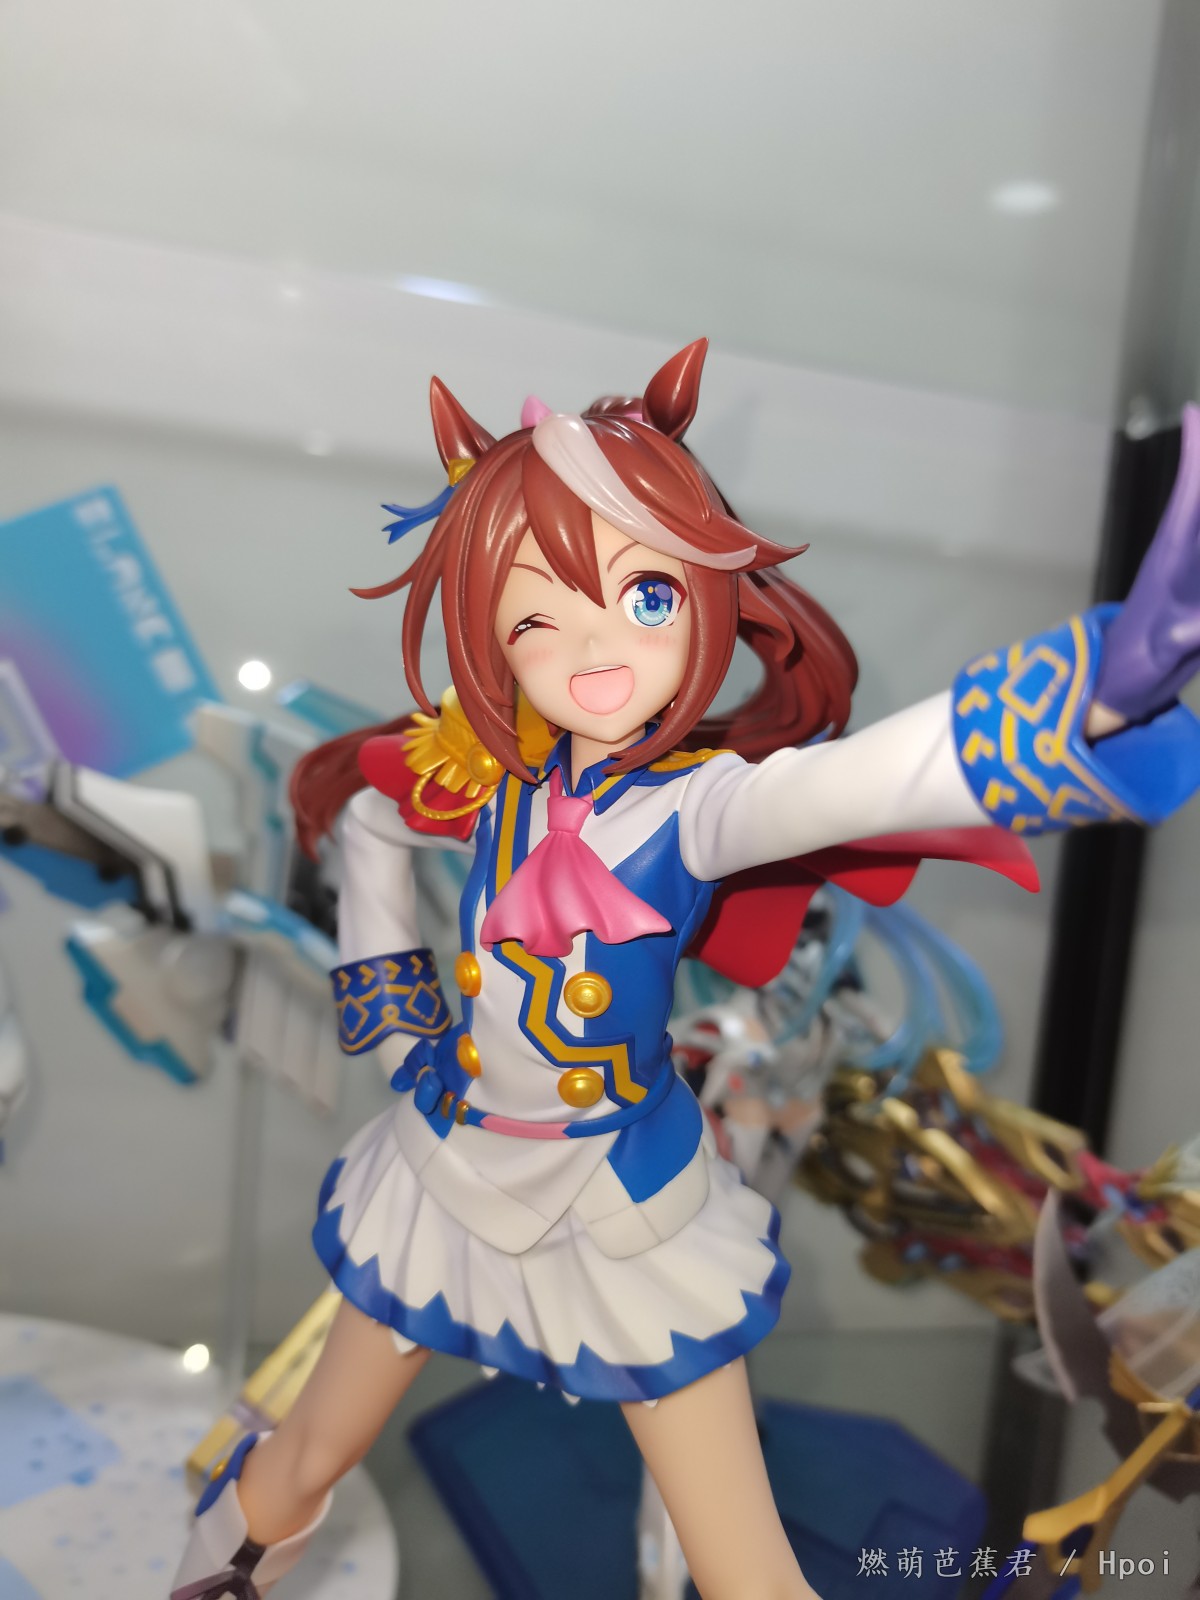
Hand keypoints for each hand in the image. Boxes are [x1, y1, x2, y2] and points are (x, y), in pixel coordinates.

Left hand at [1092, 403, 1199, 722]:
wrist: (1115, 690)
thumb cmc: (1131, 670)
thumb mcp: (1160, 654)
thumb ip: (1185, 634)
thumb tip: (1199, 623)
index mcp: (1169, 562)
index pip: (1188, 502)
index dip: (1196, 460)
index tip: (1196, 413)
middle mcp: (1181, 556)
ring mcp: (1188, 570)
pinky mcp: (1193, 588)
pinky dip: (1198, 519)